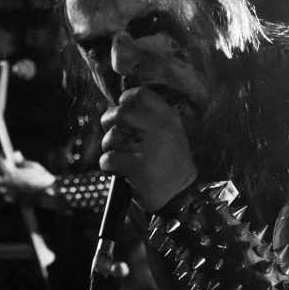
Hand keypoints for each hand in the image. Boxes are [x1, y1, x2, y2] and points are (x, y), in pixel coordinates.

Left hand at [0, 151, 55, 202]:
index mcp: (10, 173)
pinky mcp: (15, 201)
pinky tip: (17, 188)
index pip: (0, 163)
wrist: (50, 194)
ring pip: (0, 188)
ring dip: (3, 182)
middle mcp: (7, 185)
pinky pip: (8, 196)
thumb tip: (15, 154)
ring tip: (10, 178)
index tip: (2, 154)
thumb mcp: (32, 165)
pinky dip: (10, 191)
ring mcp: (10, 194)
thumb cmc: (42, 178)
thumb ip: (21, 161)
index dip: (1, 157)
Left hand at [100, 87, 196, 211]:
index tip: (123, 110)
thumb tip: (117, 109)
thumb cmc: (169, 163)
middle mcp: (160, 128)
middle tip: (114, 135)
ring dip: (109, 147)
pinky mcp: (137, 167)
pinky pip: (108, 159)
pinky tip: (118, 172)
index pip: (141, 94)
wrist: (181, 195)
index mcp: (168, 117)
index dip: (126, 100)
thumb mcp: (170, 133)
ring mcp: (149, 148)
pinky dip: (107, 166)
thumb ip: (148, 119)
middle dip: (109, 122)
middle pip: (120, 112)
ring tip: (119, 156)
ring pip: (112, 136)